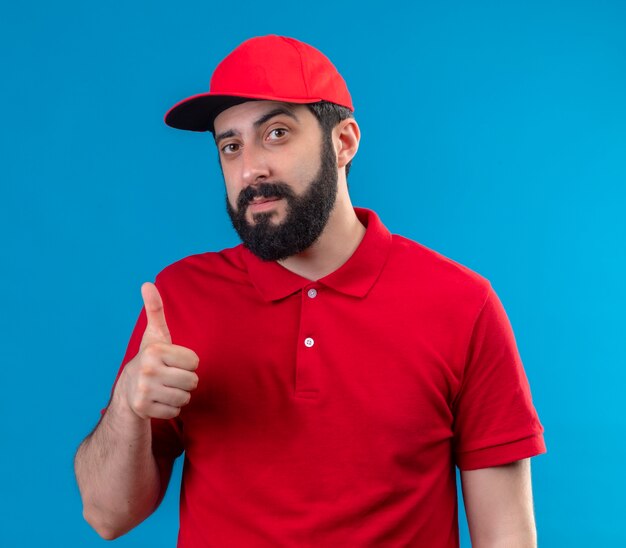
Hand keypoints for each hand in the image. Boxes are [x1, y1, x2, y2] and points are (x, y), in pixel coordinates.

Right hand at [116, 282, 198, 419]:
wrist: (128, 390)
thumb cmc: (150, 359)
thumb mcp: (154, 335)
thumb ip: (155, 310)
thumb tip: (147, 283)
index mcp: (154, 351)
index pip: (194, 361)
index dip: (188, 362)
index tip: (173, 361)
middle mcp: (147, 370)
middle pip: (192, 381)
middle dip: (185, 380)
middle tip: (170, 377)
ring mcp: (144, 391)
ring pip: (185, 397)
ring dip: (179, 395)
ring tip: (165, 388)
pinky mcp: (144, 409)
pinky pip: (175, 411)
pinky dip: (171, 408)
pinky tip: (160, 400)